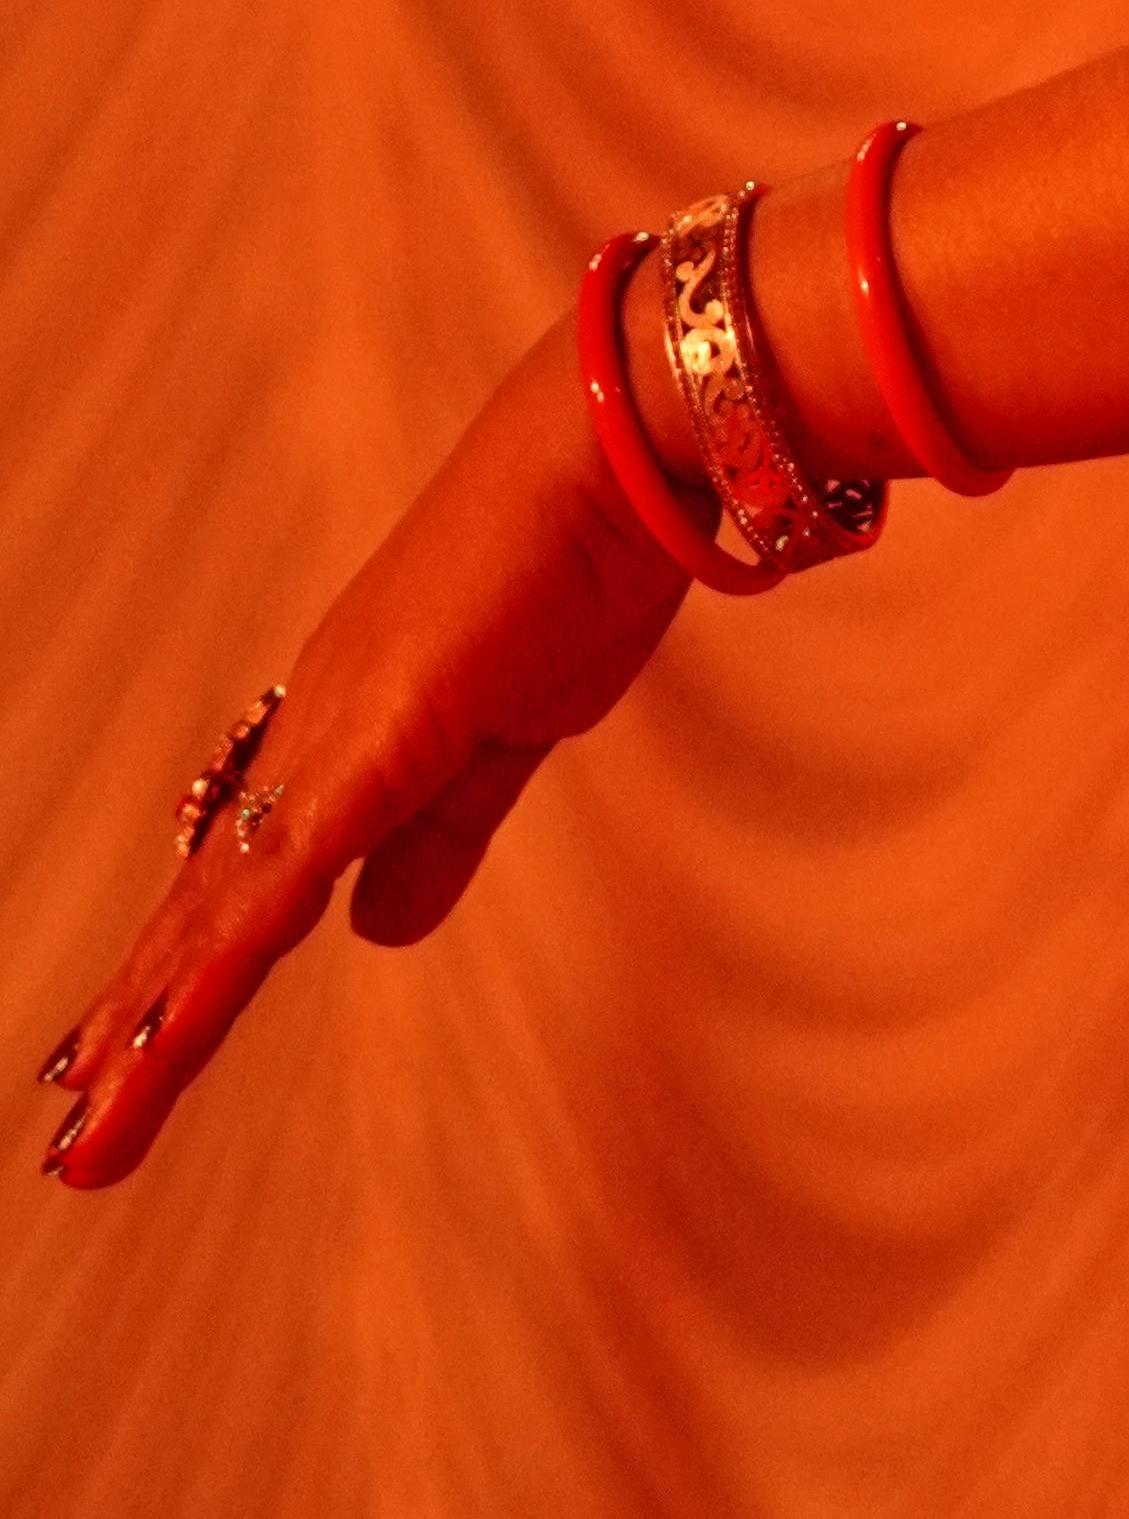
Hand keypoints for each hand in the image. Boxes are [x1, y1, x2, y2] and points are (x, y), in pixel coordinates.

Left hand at [37, 325, 688, 1192]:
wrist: (612, 450)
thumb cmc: (581, 559)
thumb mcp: (516, 730)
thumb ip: (446, 830)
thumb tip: (377, 929)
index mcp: (352, 733)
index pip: (247, 877)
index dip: (185, 965)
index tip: (122, 1044)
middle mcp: (313, 734)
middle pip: (208, 907)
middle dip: (139, 1019)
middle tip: (66, 1120)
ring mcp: (332, 737)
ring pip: (219, 914)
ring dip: (151, 1026)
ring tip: (83, 1126)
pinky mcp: (373, 744)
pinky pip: (280, 883)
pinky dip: (216, 969)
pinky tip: (164, 1040)